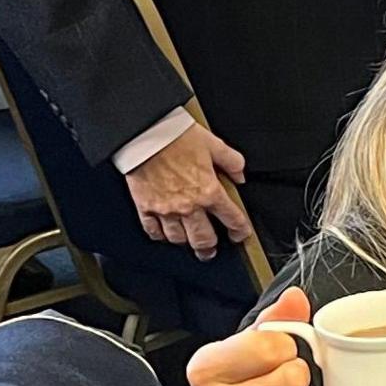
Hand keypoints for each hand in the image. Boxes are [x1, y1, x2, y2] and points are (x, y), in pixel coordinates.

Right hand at [126, 121, 251, 257]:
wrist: (144, 134)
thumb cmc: (176, 137)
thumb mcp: (214, 144)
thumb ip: (232, 162)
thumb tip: (240, 176)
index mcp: (210, 191)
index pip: (232, 219)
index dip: (240, 231)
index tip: (240, 234)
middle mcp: (189, 205)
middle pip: (204, 239)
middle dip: (210, 248)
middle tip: (211, 251)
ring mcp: (166, 209)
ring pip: (179, 239)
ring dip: (186, 243)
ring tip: (189, 243)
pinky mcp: (146, 207)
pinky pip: (153, 231)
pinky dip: (160, 236)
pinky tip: (164, 235)